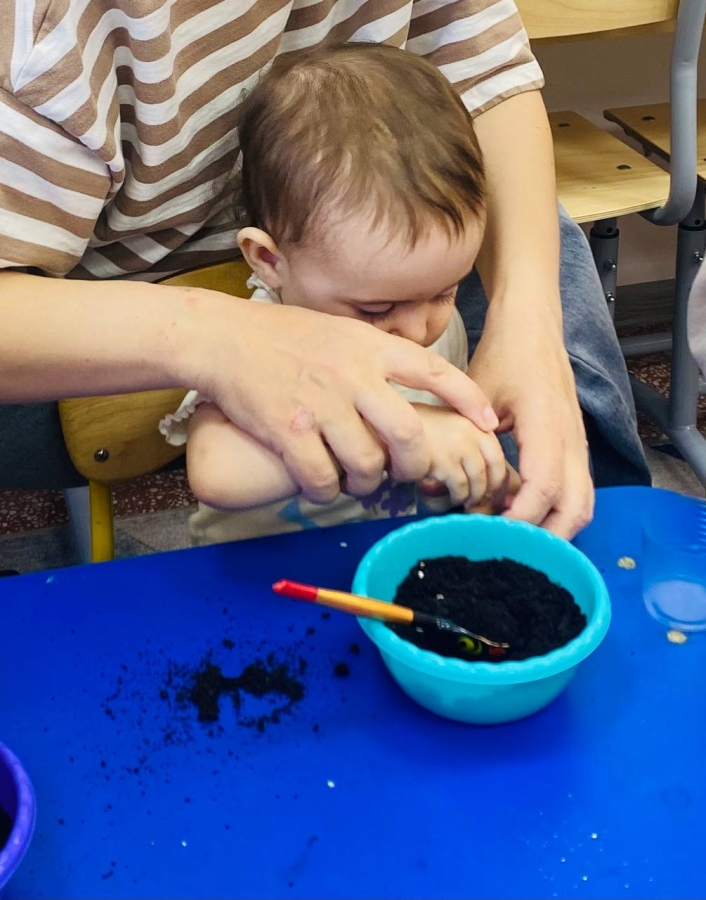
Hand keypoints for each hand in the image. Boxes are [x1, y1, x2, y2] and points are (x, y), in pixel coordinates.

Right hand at [176, 291, 497, 502]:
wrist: (223, 338)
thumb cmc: (283, 336)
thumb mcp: (340, 331)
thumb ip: (376, 356)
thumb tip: (413, 383)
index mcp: (369, 347)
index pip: (434, 370)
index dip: (468, 398)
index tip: (488, 422)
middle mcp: (352, 375)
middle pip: (408, 433)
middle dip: (416, 463)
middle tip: (408, 472)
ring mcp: (320, 404)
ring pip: (367, 465)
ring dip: (367, 482)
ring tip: (356, 477)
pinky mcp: (288, 432)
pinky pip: (323, 480)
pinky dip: (327, 491)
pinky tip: (319, 483)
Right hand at [414, 404, 506, 506]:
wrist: (389, 425)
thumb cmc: (418, 426)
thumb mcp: (449, 422)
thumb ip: (470, 438)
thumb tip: (488, 470)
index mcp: (475, 421)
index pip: (498, 454)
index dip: (498, 476)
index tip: (492, 487)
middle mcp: (471, 432)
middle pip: (494, 470)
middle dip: (490, 489)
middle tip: (482, 499)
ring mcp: (458, 447)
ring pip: (478, 482)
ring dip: (473, 496)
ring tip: (466, 501)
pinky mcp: (443, 462)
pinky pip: (460, 488)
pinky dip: (458, 497)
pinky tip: (451, 497)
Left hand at [467, 301, 593, 538]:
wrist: (534, 324)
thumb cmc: (505, 355)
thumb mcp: (474, 393)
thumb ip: (458, 440)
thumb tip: (431, 491)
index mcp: (546, 425)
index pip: (543, 488)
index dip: (520, 518)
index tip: (492, 533)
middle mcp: (570, 439)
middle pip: (577, 508)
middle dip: (548, 538)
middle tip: (508, 550)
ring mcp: (577, 444)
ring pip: (582, 503)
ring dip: (555, 528)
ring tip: (515, 538)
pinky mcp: (575, 445)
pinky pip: (577, 489)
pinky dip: (556, 510)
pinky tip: (521, 512)